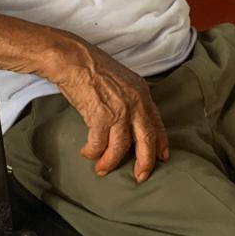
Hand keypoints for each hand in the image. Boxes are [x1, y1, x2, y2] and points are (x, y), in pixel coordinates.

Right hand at [52, 41, 169, 182]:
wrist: (72, 59)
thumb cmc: (90, 67)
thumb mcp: (120, 80)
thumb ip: (128, 98)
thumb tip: (127, 119)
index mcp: (141, 92)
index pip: (157, 122)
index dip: (161, 143)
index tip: (162, 157)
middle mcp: (135, 102)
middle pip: (146, 139)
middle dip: (145, 162)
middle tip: (140, 176)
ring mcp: (119, 110)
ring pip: (121, 147)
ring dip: (110, 162)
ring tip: (102, 169)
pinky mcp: (100, 117)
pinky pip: (99, 144)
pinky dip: (92, 152)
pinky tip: (87, 153)